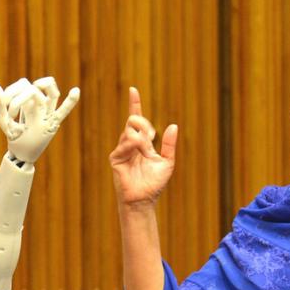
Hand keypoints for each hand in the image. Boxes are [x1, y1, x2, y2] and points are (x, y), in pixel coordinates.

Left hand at [0, 77, 79, 162]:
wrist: (21, 154)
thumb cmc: (14, 134)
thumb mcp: (2, 119)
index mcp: (29, 99)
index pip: (23, 84)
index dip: (11, 91)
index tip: (4, 108)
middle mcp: (40, 104)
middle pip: (33, 88)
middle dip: (18, 97)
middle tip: (10, 114)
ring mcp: (48, 113)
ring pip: (52, 93)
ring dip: (45, 86)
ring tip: (36, 87)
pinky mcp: (52, 124)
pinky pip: (63, 112)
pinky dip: (70, 103)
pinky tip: (75, 91)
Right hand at [109, 87, 177, 207]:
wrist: (143, 200)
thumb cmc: (154, 184)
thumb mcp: (167, 162)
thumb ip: (170, 145)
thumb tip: (173, 126)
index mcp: (142, 142)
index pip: (137, 120)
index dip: (135, 104)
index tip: (133, 90)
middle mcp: (130, 143)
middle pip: (133, 121)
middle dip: (143, 123)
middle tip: (151, 136)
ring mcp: (122, 150)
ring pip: (130, 131)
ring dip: (142, 138)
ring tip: (146, 151)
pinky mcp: (116, 157)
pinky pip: (125, 143)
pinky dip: (134, 144)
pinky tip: (139, 149)